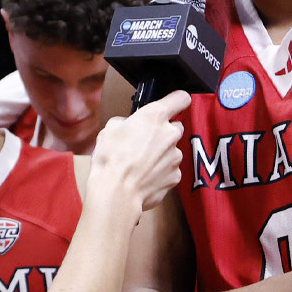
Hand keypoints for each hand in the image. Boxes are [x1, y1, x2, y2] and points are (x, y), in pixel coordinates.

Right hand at [91, 91, 189, 210]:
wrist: (117, 192)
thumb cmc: (111, 159)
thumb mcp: (110, 129)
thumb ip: (127, 121)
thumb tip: (130, 125)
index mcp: (155, 116)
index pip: (180, 98)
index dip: (176, 101)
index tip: (172, 104)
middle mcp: (171, 134)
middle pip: (175, 127)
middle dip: (163, 132)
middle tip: (145, 141)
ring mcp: (175, 156)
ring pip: (172, 150)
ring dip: (161, 154)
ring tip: (141, 163)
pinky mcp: (175, 176)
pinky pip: (170, 169)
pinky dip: (161, 172)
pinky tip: (145, 176)